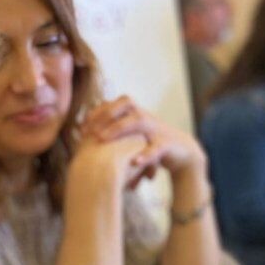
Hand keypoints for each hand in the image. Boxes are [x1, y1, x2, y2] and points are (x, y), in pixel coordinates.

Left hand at [80, 96, 204, 184]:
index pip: (115, 103)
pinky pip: (157, 147)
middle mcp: (146, 117)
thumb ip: (112, 132)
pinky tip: (134, 161)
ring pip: (138, 121)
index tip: (82, 125)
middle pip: (127, 104)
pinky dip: (146, 155)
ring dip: (118, 128)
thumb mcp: (131, 137)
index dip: (98, 111)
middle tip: (90, 131)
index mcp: (136, 114)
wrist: (182, 154)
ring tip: (102, 139)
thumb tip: (82, 135)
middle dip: (107, 114)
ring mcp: (157, 129)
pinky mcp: (167, 145)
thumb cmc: (149, 146)